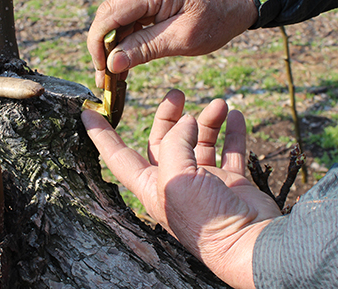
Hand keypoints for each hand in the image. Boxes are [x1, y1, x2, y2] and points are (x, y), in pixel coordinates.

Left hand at [81, 89, 279, 287]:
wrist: (249, 244)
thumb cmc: (205, 218)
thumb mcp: (175, 176)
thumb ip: (176, 142)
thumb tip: (189, 120)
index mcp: (152, 185)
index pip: (119, 155)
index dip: (102, 134)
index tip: (88, 112)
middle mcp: (175, 181)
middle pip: (164, 140)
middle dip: (169, 115)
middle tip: (177, 94)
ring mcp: (204, 182)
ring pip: (201, 141)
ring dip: (208, 120)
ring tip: (220, 104)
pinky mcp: (231, 182)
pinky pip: (230, 150)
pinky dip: (232, 132)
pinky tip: (235, 114)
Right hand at [88, 0, 257, 87]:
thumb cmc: (216, 18)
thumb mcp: (183, 39)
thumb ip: (145, 48)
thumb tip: (111, 63)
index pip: (110, 14)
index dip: (98, 44)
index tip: (101, 71)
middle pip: (109, 15)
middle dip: (105, 48)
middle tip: (105, 80)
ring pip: (115, 16)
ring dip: (114, 44)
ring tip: (115, 75)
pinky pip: (126, 13)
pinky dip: (125, 35)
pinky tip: (126, 57)